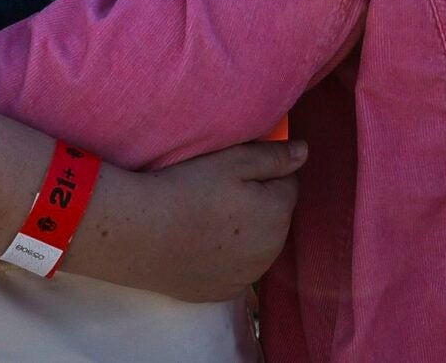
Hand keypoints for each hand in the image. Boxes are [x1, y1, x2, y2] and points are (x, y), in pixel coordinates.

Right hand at [73, 139, 305, 302]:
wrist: (140, 234)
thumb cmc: (187, 189)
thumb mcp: (233, 160)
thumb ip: (274, 157)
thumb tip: (305, 153)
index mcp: (279, 213)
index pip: (289, 185)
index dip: (265, 174)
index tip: (235, 172)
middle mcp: (272, 251)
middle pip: (276, 218)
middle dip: (260, 204)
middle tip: (220, 192)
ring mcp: (249, 276)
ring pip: (258, 245)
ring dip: (247, 232)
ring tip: (210, 217)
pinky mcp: (225, 292)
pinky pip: (238, 269)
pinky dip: (229, 257)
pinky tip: (203, 244)